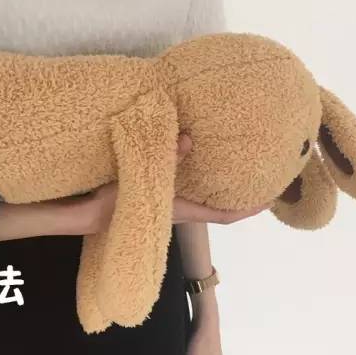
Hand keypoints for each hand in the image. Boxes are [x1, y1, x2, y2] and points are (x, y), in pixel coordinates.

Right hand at [79, 133, 271, 233]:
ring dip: (215, 180)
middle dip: (236, 191)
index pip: (224, 215)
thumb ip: (164, 159)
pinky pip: (182, 182)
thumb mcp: (139, 181)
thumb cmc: (112, 206)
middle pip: (216, 204)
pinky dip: (193, 170)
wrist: (84, 214)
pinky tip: (190, 151)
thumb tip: (189, 138)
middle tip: (256, 170)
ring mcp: (166, 201)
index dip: (248, 209)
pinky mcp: (152, 192)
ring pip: (199, 192)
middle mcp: (179, 208)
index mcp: (181, 210)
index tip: (271, 198)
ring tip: (229, 157)